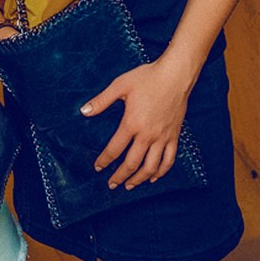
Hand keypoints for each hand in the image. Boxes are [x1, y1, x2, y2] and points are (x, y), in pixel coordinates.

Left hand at [80, 58, 193, 190]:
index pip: (114, 149)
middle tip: (111, 184)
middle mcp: (147, 134)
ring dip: (139, 179)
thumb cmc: (147, 78)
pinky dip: (161, 172)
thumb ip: (101, 101)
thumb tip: (83, 111)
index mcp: (131, 123)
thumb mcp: (120, 85)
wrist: (176, 75)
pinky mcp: (174, 136)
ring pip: (151, 167)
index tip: (98, 167)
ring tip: (130, 186)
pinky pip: (169, 160)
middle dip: (120, 177)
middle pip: (132, 164)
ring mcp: (162, 137)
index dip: (104, 160)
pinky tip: (154, 177)